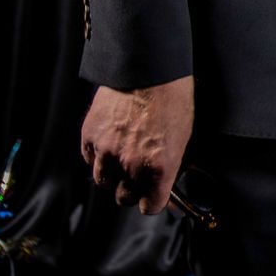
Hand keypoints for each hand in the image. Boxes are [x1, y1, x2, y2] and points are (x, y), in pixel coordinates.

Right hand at [79, 76, 194, 215]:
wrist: (149, 69)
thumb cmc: (174, 98)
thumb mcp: (185, 135)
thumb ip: (174, 163)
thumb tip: (169, 180)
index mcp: (160, 166)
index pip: (150, 206)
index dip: (153, 201)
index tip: (153, 197)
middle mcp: (131, 164)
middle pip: (124, 197)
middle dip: (132, 190)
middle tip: (138, 176)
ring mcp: (107, 151)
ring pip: (103, 182)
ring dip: (113, 175)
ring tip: (123, 158)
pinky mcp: (89, 137)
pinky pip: (90, 160)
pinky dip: (98, 157)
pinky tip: (110, 143)